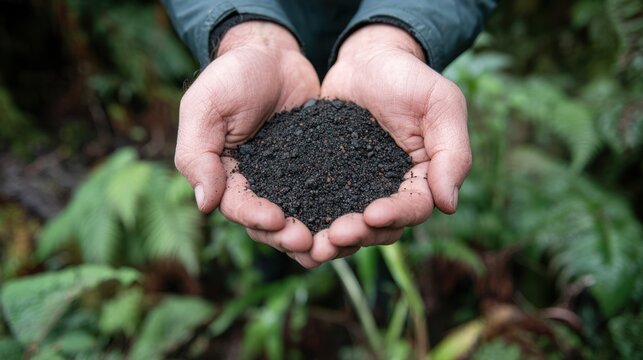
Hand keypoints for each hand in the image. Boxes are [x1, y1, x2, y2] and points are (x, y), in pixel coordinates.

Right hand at [174, 21, 320, 266]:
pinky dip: (338, 212)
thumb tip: (204, 204)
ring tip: (336, 242)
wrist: (273, 55)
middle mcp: (257, 186)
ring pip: (300, 218)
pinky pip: (327, 197)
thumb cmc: (232, 76)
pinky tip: (357, 221)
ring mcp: (288, 181)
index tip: (277, 220)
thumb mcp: (206, 107)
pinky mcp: (315, 171)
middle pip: (270, 224)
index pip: (238, 207)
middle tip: (312, 243)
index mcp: (226, 177)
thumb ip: (198, 154)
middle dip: (289, 236)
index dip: (256, 218)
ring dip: (316, 235)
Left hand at [313, 24, 471, 261]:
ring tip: (310, 242)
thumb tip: (448, 205)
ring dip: (331, 238)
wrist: (366, 60)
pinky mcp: (328, 179)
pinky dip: (307, 219)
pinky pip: (318, 205)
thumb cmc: (409, 77)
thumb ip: (452, 152)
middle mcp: (390, 190)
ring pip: (348, 224)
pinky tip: (290, 223)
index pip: (414, 208)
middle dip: (358, 234)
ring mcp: (357, 188)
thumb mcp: (441, 105)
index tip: (372, 215)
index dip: (395, 216)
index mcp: (422, 179)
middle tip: (334, 236)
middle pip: (379, 227)